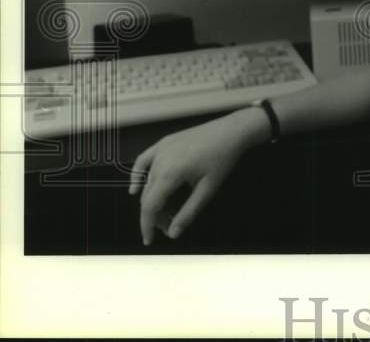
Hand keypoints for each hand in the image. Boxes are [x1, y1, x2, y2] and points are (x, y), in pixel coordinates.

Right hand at [128, 107, 265, 245]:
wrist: (232, 130)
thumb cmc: (222, 160)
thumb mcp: (208, 189)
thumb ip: (189, 212)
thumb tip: (173, 234)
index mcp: (169, 173)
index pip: (149, 206)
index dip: (147, 226)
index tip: (149, 240)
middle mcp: (159, 160)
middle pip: (147, 195)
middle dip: (155, 215)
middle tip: (169, 226)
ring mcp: (160, 149)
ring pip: (147, 181)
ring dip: (153, 199)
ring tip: (166, 212)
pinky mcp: (164, 142)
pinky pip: (144, 161)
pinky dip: (137, 176)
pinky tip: (136, 188)